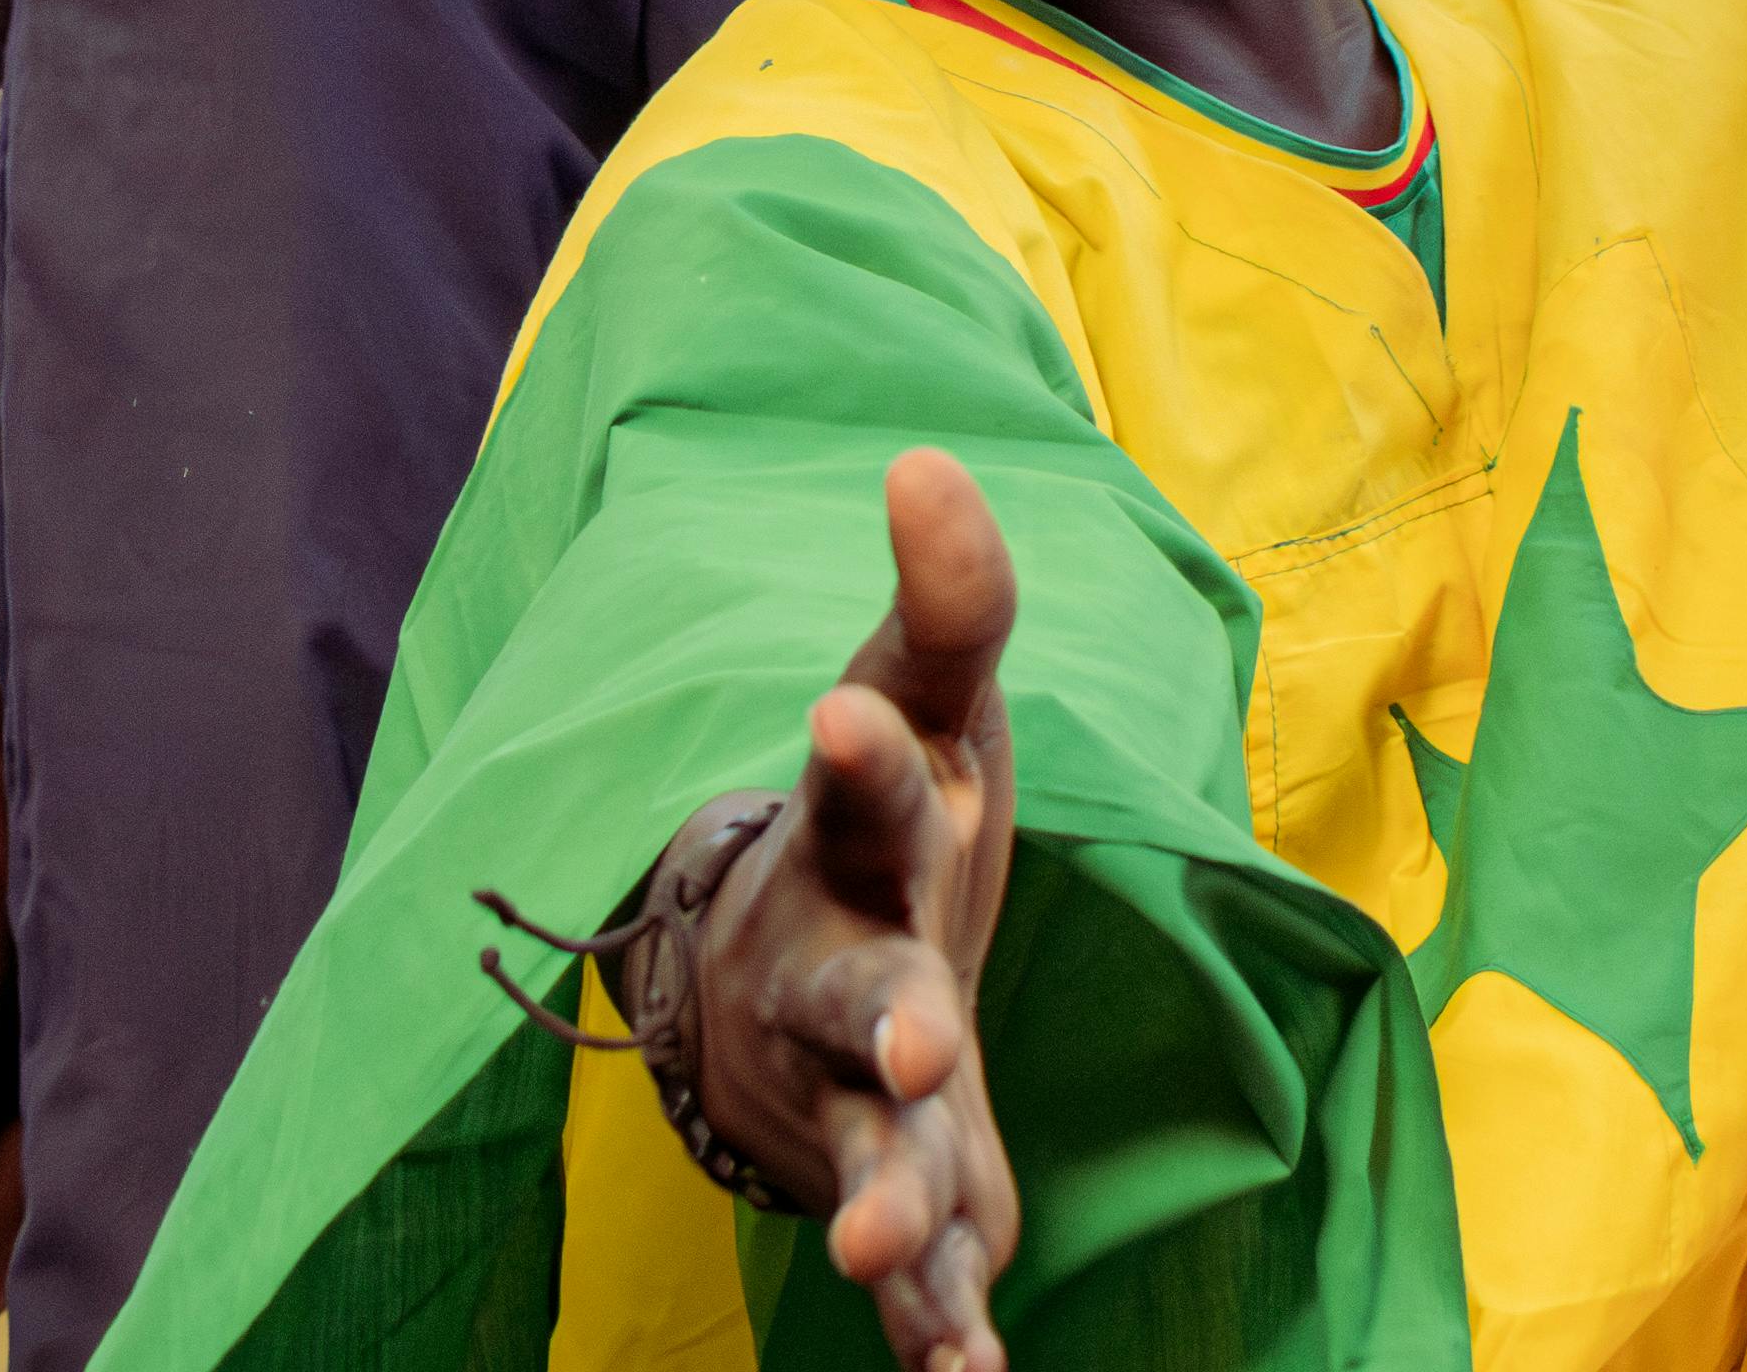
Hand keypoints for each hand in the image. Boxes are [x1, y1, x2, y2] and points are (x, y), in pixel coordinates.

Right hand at [667, 451, 1025, 1367]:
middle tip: (920, 1037)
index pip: (863, 784)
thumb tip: (928, 462)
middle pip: (857, 993)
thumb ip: (949, 600)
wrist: (797, 980)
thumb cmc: (888, 817)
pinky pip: (923, 1273)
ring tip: (883, 1253)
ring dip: (880, 1205)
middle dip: (885, 1015)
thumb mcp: (927, 703)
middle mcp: (840, 972)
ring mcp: (855, 1093)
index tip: (853, 705)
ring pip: (867, 1151)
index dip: (860, 747)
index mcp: (860, 843)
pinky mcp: (900, 1181)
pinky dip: (941, 1331)